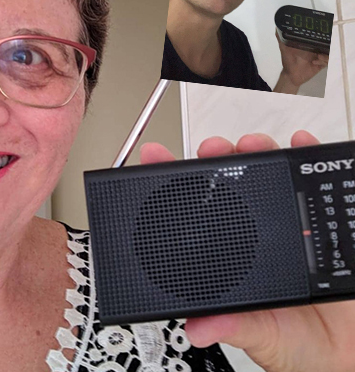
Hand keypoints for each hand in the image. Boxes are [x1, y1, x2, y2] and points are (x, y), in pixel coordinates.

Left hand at [140, 132, 354, 371]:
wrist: (343, 349)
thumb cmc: (294, 339)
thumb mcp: (258, 336)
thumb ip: (231, 328)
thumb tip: (198, 328)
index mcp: (231, 255)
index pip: (194, 213)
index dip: (173, 185)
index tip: (156, 158)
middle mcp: (254, 234)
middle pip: (230, 184)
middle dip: (217, 158)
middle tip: (212, 150)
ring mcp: (285, 224)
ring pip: (267, 176)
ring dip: (256, 152)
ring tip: (251, 144)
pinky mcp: (318, 221)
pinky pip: (312, 181)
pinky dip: (308, 155)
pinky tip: (301, 143)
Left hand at [274, 32, 328, 93]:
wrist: (291, 75)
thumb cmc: (288, 61)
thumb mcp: (284, 48)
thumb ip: (281, 38)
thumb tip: (277, 27)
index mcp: (310, 43)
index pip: (320, 36)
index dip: (323, 33)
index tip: (324, 31)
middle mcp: (316, 48)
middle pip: (328, 43)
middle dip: (329, 43)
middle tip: (326, 43)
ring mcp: (320, 56)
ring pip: (330, 52)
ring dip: (326, 54)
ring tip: (318, 55)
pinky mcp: (321, 64)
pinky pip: (327, 61)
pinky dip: (323, 61)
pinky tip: (314, 62)